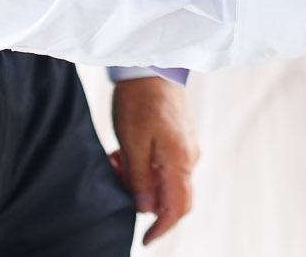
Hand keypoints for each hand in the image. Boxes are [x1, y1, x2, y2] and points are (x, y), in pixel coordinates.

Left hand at [109, 75, 196, 243]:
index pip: (177, 208)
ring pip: (164, 181)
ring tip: (116, 161)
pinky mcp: (179, 139)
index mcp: (180, 160)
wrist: (151, 66)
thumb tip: (146, 208)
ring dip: (139, 181)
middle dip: (143, 200)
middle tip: (117, 179)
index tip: (145, 240)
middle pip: (171, 197)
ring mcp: (186, 148)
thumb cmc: (140, 101)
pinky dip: (144, 168)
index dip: (162, 229)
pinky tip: (125, 154)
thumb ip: (140, 179)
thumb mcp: (132, 143)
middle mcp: (189, 157)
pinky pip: (164, 166)